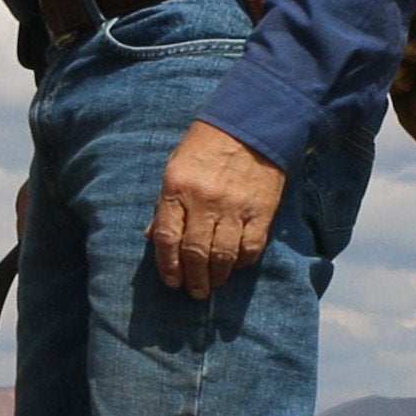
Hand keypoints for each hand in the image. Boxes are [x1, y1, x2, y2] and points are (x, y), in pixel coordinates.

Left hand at [147, 121, 285, 296]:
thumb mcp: (176, 167)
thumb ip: (166, 204)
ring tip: (214, 284)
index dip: (167, 265)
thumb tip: (155, 238)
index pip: (167, 237)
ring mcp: (235, 207)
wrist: (251, 123)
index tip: (171, 281)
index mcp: (178, 188)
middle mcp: (205, 201)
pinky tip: (237, 265)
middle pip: (195, 253)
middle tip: (195, 292)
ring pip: (223, 256)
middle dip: (194, 279)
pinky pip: (251, 247)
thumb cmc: (206, 145)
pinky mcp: (261, 210)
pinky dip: (243, 262)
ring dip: (217, 277)